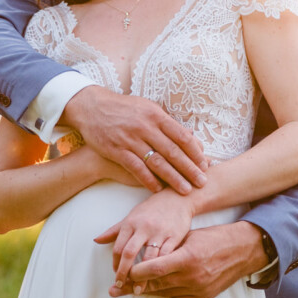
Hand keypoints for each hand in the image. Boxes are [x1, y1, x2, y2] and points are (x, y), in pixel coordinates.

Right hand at [62, 86, 207, 194]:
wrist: (91, 107)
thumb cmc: (124, 109)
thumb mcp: (147, 108)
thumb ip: (167, 124)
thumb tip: (191, 137)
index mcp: (156, 115)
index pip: (182, 136)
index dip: (195, 152)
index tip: (205, 165)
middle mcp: (145, 127)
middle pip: (173, 151)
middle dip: (190, 168)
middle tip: (202, 182)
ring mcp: (130, 139)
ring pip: (157, 162)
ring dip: (173, 178)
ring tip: (185, 190)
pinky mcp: (117, 150)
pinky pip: (136, 168)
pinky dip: (148, 180)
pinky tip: (158, 189)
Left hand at [94, 190, 194, 290]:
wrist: (176, 198)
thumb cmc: (151, 209)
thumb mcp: (131, 216)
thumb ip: (114, 230)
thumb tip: (96, 240)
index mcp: (131, 223)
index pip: (118, 247)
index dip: (115, 264)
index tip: (116, 275)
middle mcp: (143, 227)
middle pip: (129, 253)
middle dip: (124, 272)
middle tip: (121, 286)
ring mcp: (159, 232)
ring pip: (148, 258)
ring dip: (142, 276)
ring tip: (138, 289)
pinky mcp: (174, 236)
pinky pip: (167, 256)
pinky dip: (161, 269)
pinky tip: (158, 278)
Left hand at [112, 221, 266, 297]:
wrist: (243, 250)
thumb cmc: (215, 238)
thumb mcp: (189, 235)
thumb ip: (168, 244)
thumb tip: (144, 248)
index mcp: (187, 256)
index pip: (155, 268)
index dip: (136, 271)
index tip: (123, 271)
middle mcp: (192, 275)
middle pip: (155, 283)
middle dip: (132, 285)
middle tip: (114, 287)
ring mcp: (197, 288)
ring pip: (163, 293)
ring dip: (141, 294)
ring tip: (122, 295)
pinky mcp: (202, 297)